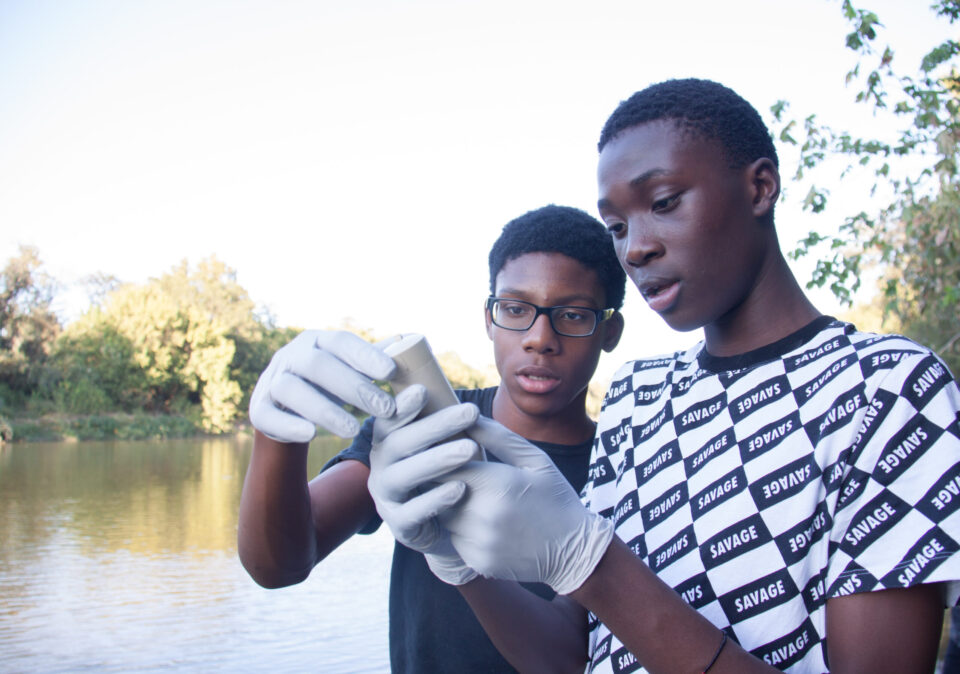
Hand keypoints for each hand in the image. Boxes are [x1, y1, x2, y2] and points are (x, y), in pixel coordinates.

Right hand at [249, 330, 398, 442]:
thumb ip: (375, 360)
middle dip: (354, 388)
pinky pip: (269, 415)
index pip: (340, 342)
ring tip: (353, 429)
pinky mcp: (259, 408)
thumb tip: (409, 342)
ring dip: (325, 410)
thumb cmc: (330, 383)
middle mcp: (291, 356)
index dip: (365, 355)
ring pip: (292, 390)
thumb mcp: (351, 369)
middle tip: (386, 409)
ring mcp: (272, 381)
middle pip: (318, 366)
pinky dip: (290, 425)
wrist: (288, 408)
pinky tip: (312, 434)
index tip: (392, 372)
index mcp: (317, 341)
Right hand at [367, 386, 480, 584]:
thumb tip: (455, 391)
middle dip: (435, 426)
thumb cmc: (446, 476)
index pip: (388, 421)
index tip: (424, 391)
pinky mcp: (400, 527)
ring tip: (471, 448)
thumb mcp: (443, 447)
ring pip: (403, 475)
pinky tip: (461, 488)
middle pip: (399, 444)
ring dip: (438, 459)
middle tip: (470, 411)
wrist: (446, 530)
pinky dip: (436, 499)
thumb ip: (443, 423)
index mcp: (389, 444)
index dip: (402, 406)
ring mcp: (387, 499)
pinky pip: (413, 513)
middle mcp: (381, 469)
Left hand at [444, 417, 613, 594]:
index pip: (445, 463)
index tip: (439, 446)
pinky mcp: (477, 561)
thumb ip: (497, 436)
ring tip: (464, 492)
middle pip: (438, 489)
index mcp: (496, 484)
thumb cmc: (555, 496)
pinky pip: (454, 537)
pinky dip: (460, 527)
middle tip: (442, 468)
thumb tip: (466, 415)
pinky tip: (479, 519)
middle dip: (439, 477)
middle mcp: (482, 515)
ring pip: (442, 515)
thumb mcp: (533, 460)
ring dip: (446, 503)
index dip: (439, 454)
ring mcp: (478, 541)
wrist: (574, 550)